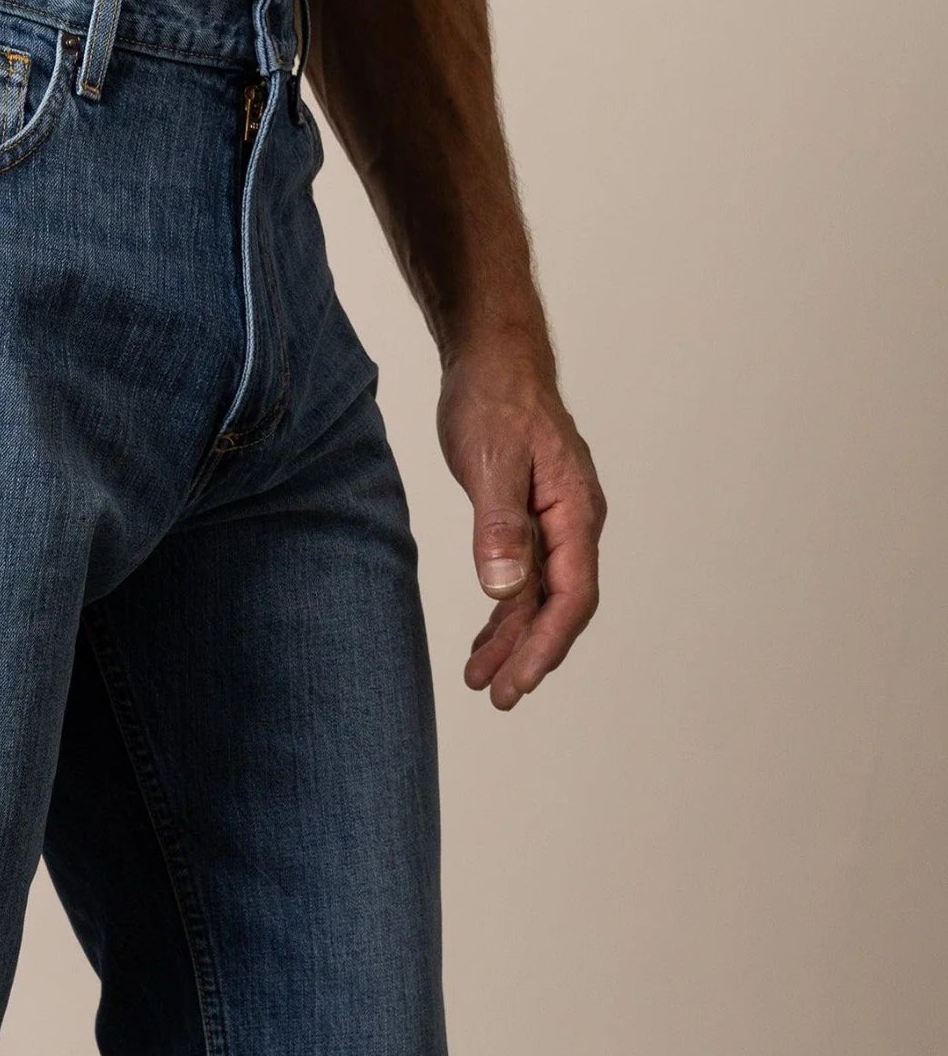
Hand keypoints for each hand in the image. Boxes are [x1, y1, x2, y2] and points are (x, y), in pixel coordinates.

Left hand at [437, 335, 604, 712]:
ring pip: (539, 598)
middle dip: (530, 656)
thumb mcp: (491, 461)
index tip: (520, 682)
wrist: (494, 357)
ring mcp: (555, 523)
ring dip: (513, 641)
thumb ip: (500, 526)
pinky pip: (525, 580)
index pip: (572, 597)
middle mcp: (574, 523)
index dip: (547, 645)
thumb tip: (507, 588)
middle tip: (498, 698)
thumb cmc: (495, 399)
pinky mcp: (531, 519)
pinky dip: (506, 614)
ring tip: (481, 681)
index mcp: (575, 512)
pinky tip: (485, 641)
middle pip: (560, 607)